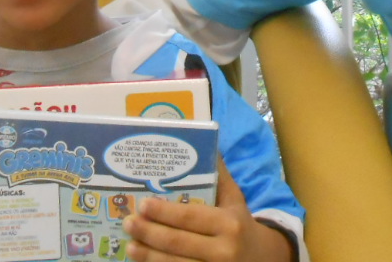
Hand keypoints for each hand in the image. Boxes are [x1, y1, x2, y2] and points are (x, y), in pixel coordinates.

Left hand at [123, 156, 293, 261]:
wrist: (263, 259)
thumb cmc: (241, 225)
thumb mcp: (235, 201)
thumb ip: (219, 176)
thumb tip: (207, 142)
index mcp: (229, 223)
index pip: (191, 217)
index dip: (164, 212)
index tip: (143, 204)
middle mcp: (223, 250)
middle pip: (178, 242)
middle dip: (149, 232)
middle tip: (128, 222)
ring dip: (148, 255)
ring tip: (130, 245)